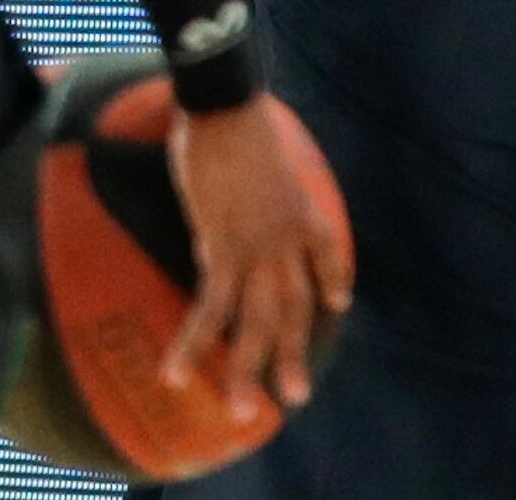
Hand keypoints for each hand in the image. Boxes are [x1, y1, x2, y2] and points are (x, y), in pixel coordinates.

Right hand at [164, 100, 354, 419]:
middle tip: (292, 397)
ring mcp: (258, 249)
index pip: (327, 254)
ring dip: (247, 368)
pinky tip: (178, 367)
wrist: (225, 107)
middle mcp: (287, 240)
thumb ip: (252, 186)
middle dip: (291, 353)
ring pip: (257, 321)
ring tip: (240, 408)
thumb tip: (222, 210)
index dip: (333, 281)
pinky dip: (195, 340)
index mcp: (301, 211)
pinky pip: (211, 306)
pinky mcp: (224, 249)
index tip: (336, 304)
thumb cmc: (233, 119)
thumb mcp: (260, 155)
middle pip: (294, 307)